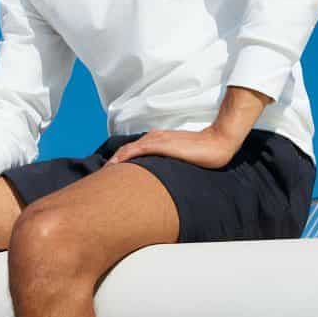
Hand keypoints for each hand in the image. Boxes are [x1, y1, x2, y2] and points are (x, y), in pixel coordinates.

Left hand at [103, 126, 239, 169]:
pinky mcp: (161, 144)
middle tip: (101, 178)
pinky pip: (136, 150)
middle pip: (126, 150)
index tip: (111, 174)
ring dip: (115, 162)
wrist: (216, 142)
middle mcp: (154, 138)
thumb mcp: (182, 157)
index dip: (120, 161)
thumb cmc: (203, 150)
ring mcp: (156, 140)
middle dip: (113, 163)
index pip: (133, 151)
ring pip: (127, 150)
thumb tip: (162, 178)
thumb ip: (170, 162)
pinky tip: (115, 166)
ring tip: (103, 175)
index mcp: (158, 140)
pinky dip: (124, 158)